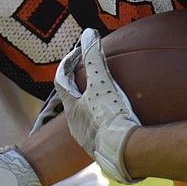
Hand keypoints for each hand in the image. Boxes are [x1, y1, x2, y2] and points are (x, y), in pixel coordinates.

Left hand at [54, 27, 140, 183]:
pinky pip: (104, 132)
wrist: (125, 152)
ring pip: (87, 119)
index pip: (61, 83)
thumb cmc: (109, 115)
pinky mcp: (105, 151)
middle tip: (90, 76)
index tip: (76, 55)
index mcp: (71, 109)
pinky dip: (108, 122)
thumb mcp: (101, 82)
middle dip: (80, 88)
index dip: (66, 67)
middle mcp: (76, 127)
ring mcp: (90, 141)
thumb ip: (93, 57)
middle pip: (73, 102)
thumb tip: (88, 33)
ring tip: (108, 97)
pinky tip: (122, 120)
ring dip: (94, 107)